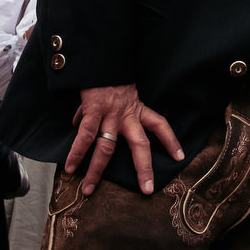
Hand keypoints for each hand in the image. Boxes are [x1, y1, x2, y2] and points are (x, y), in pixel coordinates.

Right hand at [67, 83, 183, 195]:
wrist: (99, 59)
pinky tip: (69, 167)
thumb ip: (112, 111)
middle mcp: (127, 114)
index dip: (170, 140)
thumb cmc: (108, 78)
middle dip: (143, 168)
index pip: (160, 124)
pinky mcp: (93, 111)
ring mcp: (110, 114)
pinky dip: (76, 153)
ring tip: (88, 189)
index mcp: (138, 109)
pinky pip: (84, 137)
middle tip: (147, 190)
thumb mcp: (122, 93)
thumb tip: (84, 123)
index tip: (180, 157)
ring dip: (96, 170)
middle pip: (140, 145)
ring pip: (106, 148)